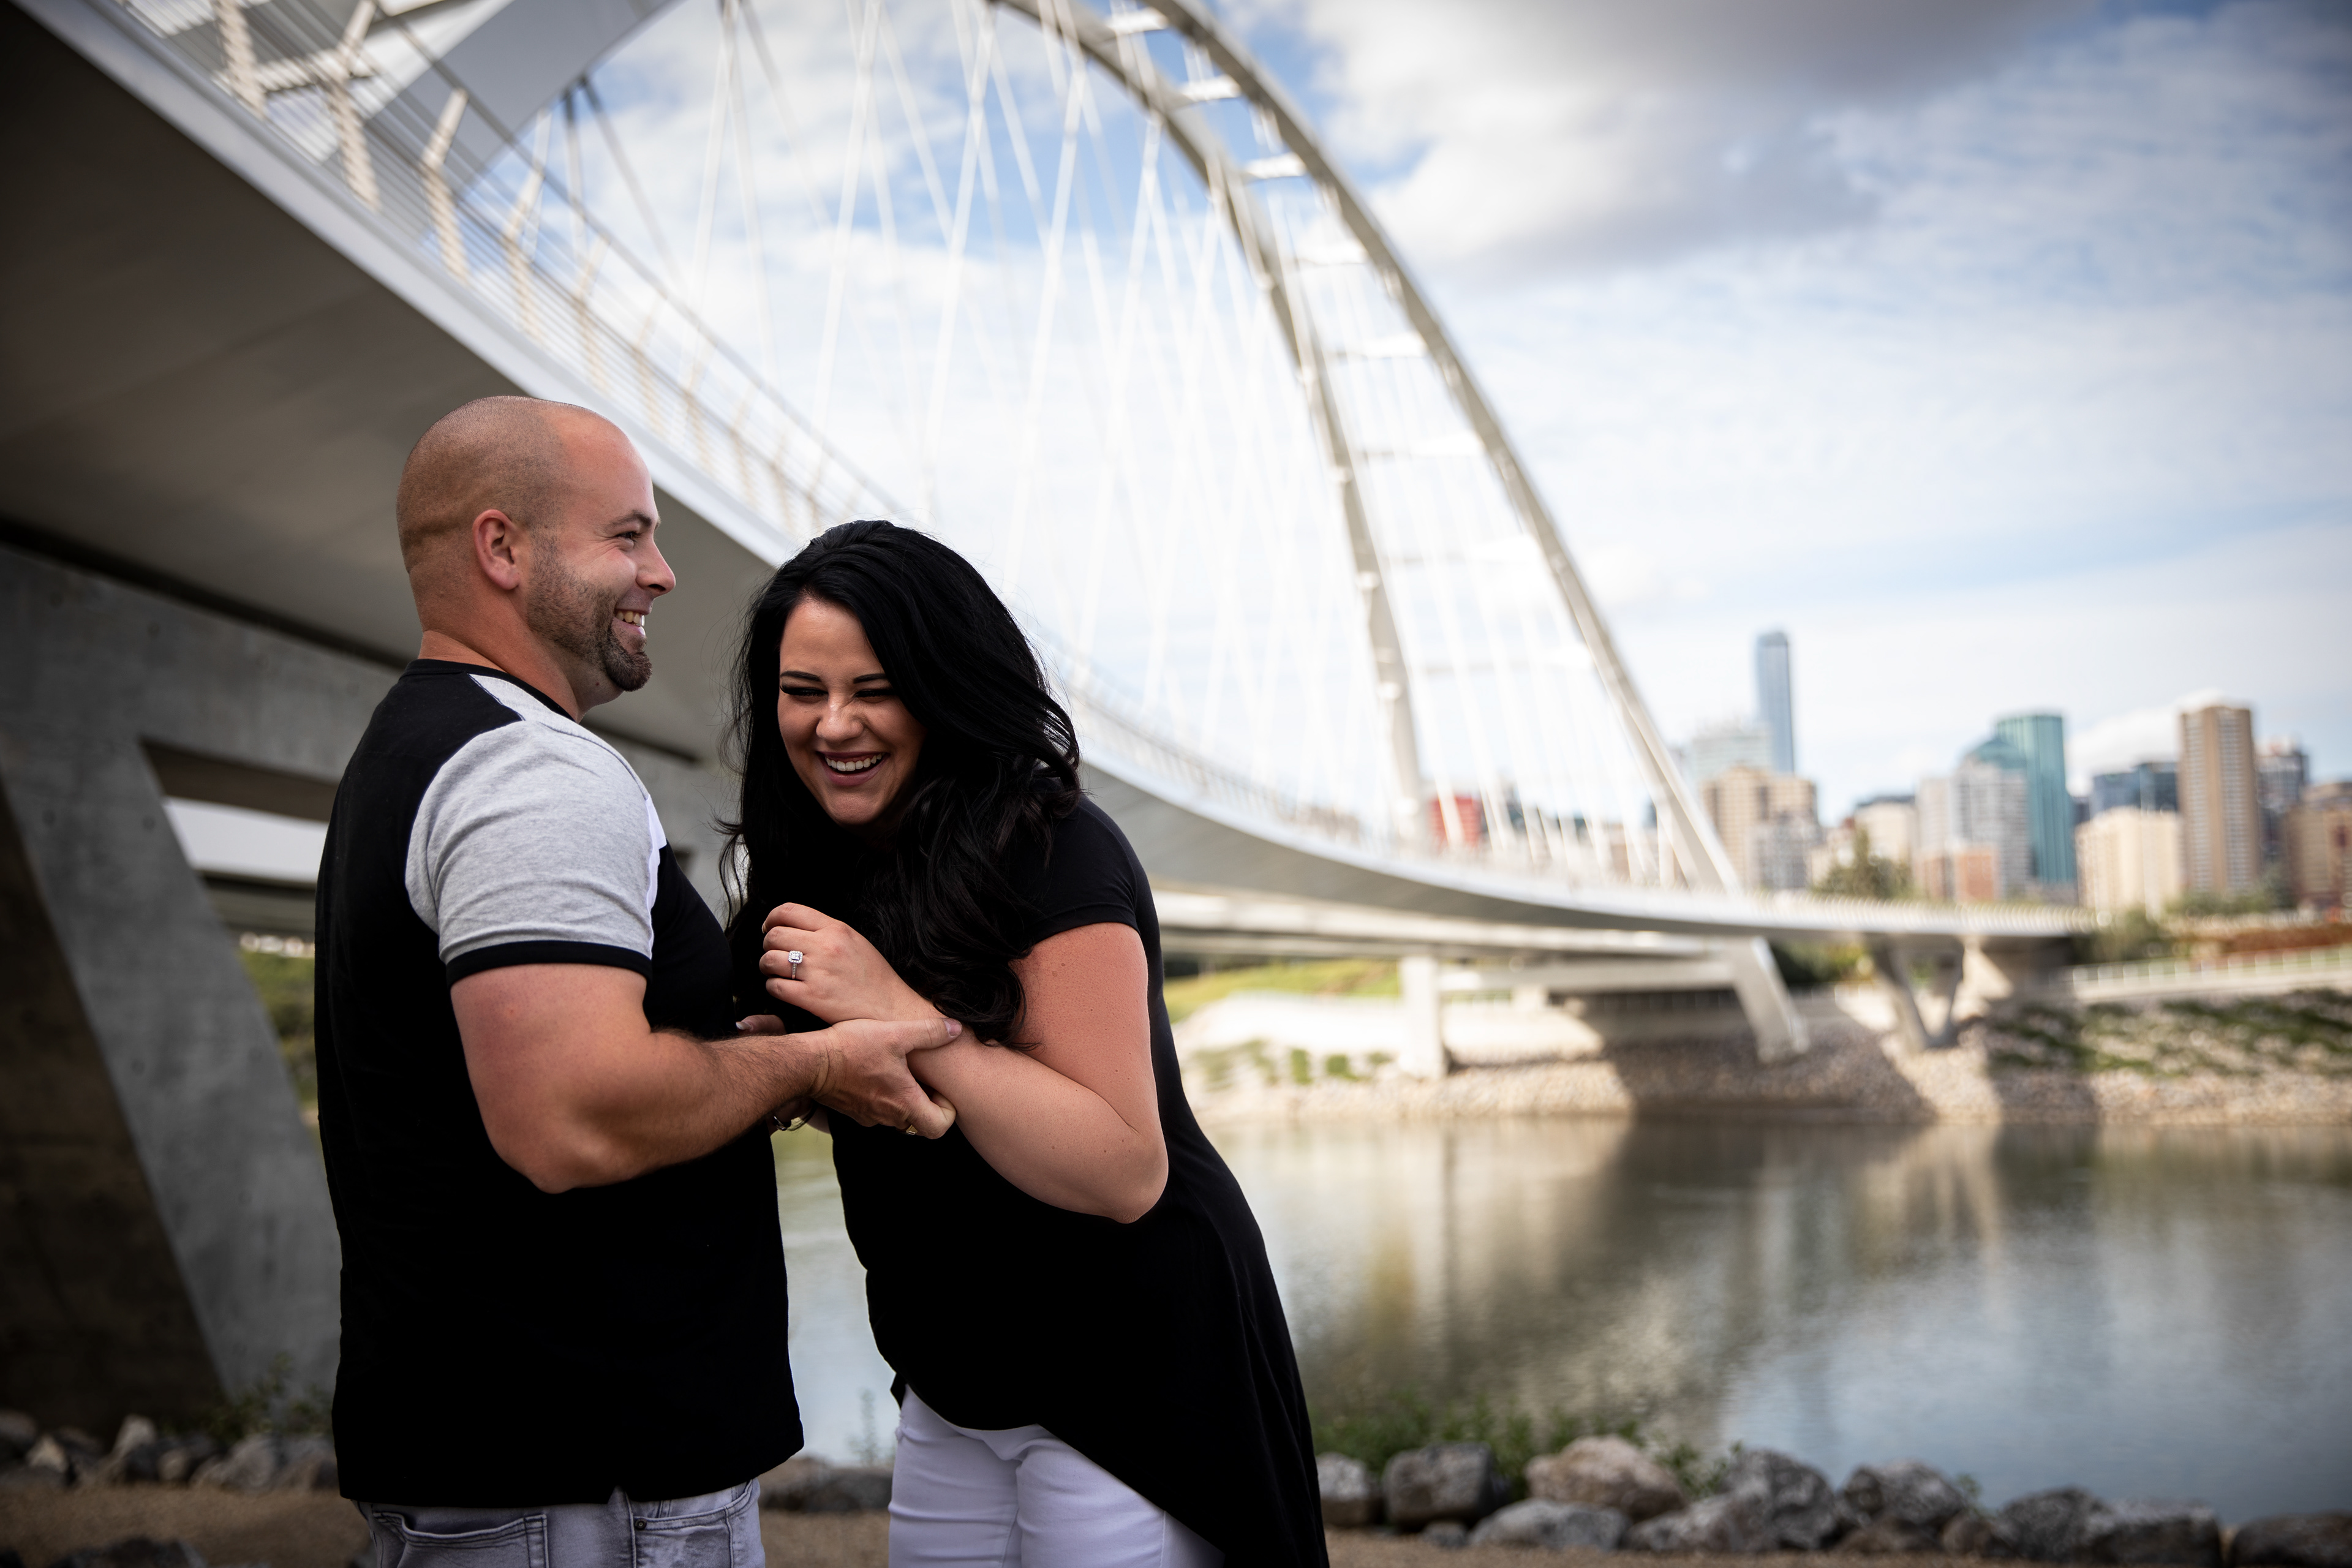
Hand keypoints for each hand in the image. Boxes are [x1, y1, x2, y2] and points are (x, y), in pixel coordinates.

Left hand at [760, 903, 934, 1026]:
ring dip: (766, 966)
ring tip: (774, 971)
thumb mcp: (855, 941)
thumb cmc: (873, 977)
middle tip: (773, 953)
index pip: (789, 911)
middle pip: (775, 935)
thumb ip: (827, 931)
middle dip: (767, 944)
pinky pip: (775, 987)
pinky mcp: (812, 997)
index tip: (769, 927)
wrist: (889, 1008)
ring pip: (769, 960)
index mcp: (836, 930)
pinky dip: (773, 987)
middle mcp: (825, 947)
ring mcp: (817, 972)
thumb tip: (795, 927)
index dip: (772, 918)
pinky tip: (782, 989)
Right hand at [802, 1015, 961, 1136]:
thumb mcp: (896, 1034)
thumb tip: (956, 1029)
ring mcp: (868, 1117)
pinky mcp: (853, 1111)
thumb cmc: (852, 1049)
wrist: (809, 1062)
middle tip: (921, 1077)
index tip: (939, 1088)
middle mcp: (888, 1117)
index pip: (939, 1128)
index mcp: (904, 1104)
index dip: (947, 1110)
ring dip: (903, 1098)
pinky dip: (883, 1096)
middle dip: (926, 1102)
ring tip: (899, 1070)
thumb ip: (929, 1033)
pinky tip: (876, 1071)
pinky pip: (877, 1110)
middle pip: (919, 1122)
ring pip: (897, 1116)